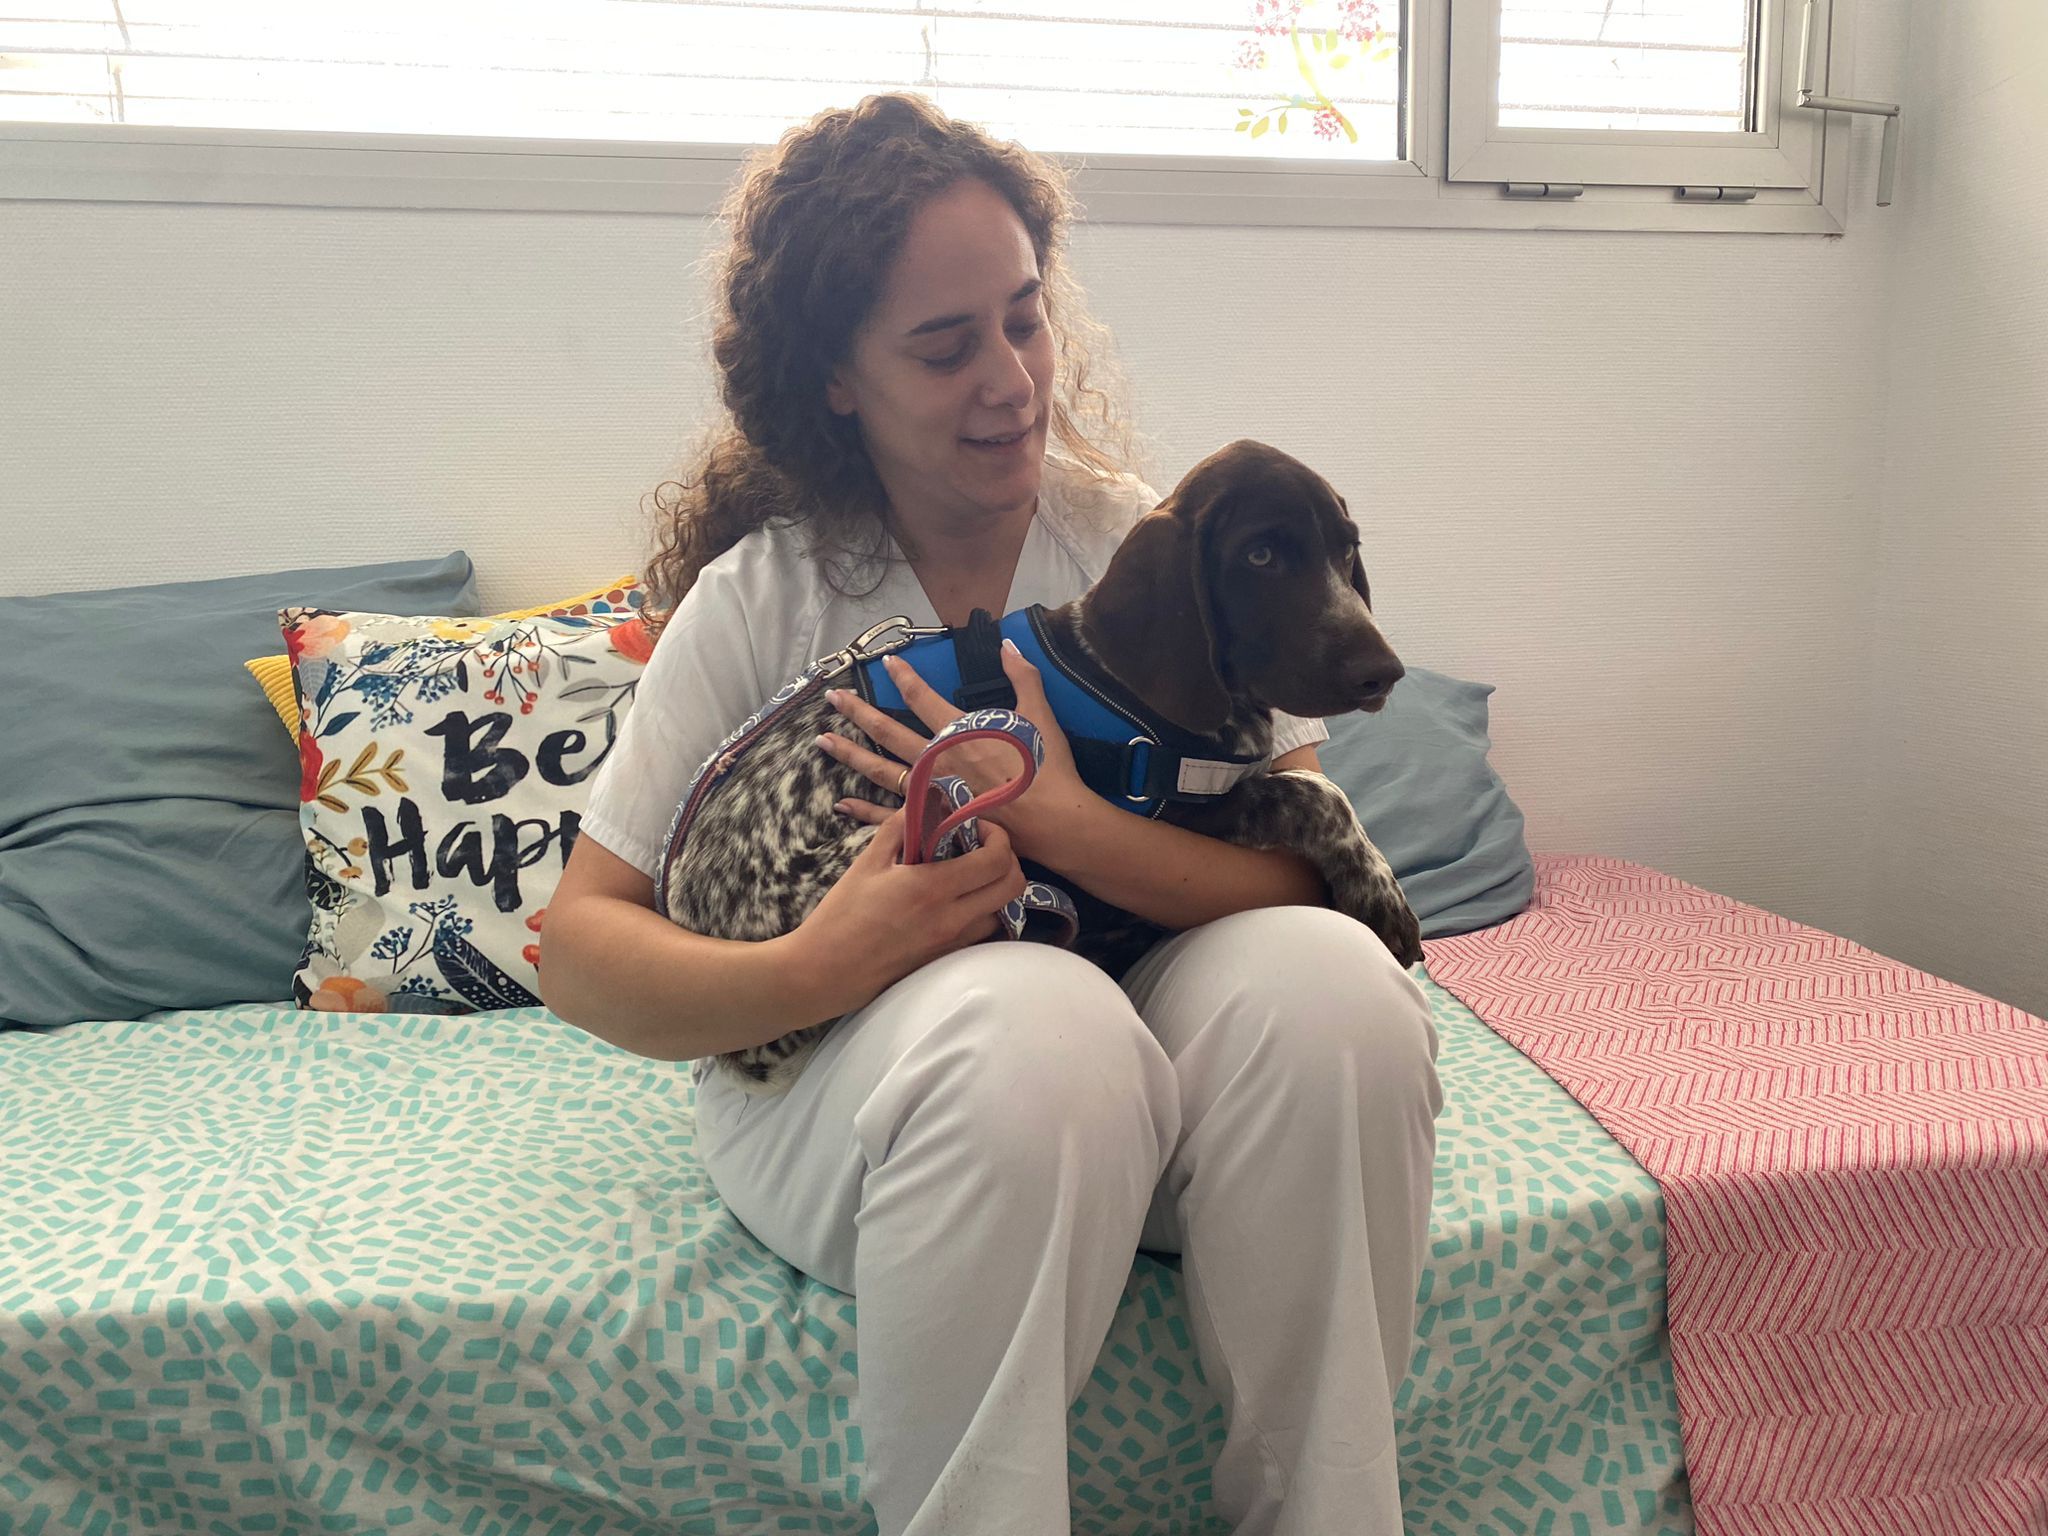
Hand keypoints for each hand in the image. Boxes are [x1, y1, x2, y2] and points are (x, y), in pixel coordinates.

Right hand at [789, 811, 1027, 1010]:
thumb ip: (901, 827)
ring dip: (996, 888)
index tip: (976, 827)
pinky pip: (983, 932)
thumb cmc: (842, 915)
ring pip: (1003, 912)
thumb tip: (925, 802)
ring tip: (969, 875)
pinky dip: (982, 912)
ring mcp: (953, 943)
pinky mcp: (947, 960)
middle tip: (981, 848)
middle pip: (1013, 886)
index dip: (997, 836)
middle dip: (1007, 859)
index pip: (996, 859)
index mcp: (933, 888)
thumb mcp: (867, 863)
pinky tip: (956, 902)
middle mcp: (953, 918)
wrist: (826, 971)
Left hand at [817, 642, 1094, 864]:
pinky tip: (842, 805)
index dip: (903, 678)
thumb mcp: (1038, 715)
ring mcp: (931, 792)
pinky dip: (865, 813)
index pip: (922, 698)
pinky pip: (891, 817)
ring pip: (881, 770)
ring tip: (822, 742)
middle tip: (832, 699)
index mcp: (959, 732)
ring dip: (850, 755)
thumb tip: (1008, 644)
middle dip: (858, 713)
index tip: (885, 663)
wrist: (1053, 821)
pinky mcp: (934, 822)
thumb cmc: (1046, 768)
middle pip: (888, 732)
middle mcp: (937, 759)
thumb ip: (1022, 676)